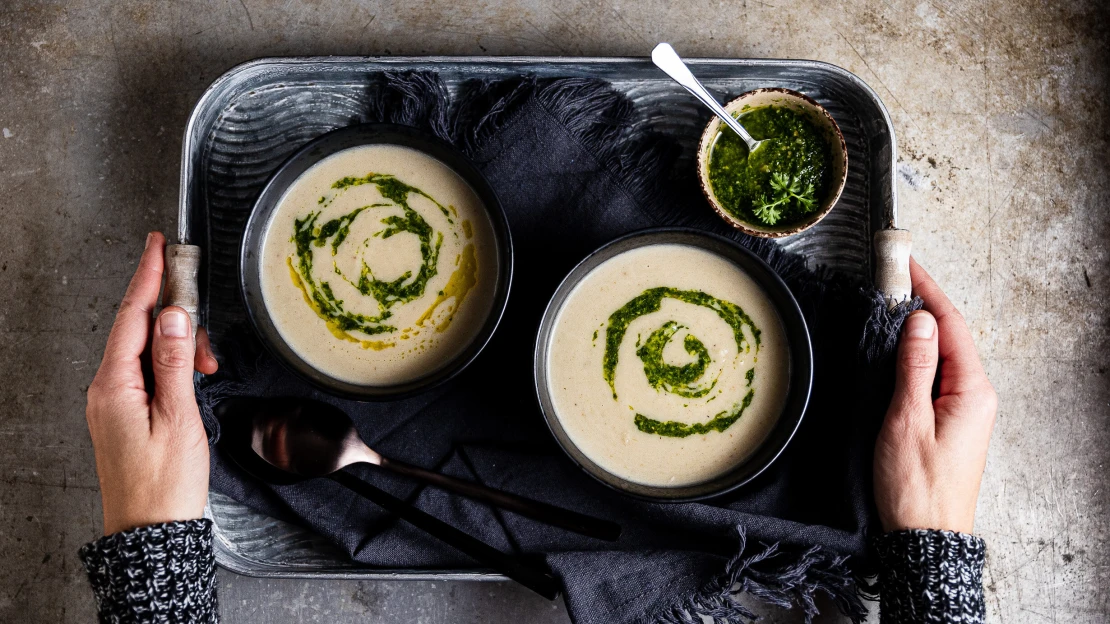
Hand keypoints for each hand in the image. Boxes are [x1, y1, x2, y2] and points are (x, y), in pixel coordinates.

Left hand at [86, 232, 218, 535]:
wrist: (152, 530)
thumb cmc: (165, 483)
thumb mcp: (178, 417)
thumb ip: (174, 363)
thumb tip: (174, 316)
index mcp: (113, 385)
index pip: (131, 316)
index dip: (148, 277)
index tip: (158, 245)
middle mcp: (106, 389)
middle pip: (139, 329)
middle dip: (174, 316)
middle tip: (201, 314)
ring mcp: (113, 402)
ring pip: (146, 351)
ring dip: (178, 346)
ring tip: (205, 366)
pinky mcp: (125, 413)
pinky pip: (146, 372)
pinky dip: (172, 366)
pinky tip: (192, 376)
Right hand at [874, 258, 996, 533]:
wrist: (925, 537)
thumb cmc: (916, 488)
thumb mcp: (906, 421)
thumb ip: (914, 368)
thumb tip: (918, 323)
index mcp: (972, 392)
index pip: (950, 326)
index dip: (928, 291)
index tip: (907, 265)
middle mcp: (976, 397)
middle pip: (950, 336)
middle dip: (922, 304)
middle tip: (894, 279)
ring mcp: (965, 410)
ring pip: (942, 355)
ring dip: (918, 330)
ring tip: (891, 306)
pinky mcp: (951, 422)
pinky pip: (937, 376)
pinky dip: (917, 357)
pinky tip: (898, 351)